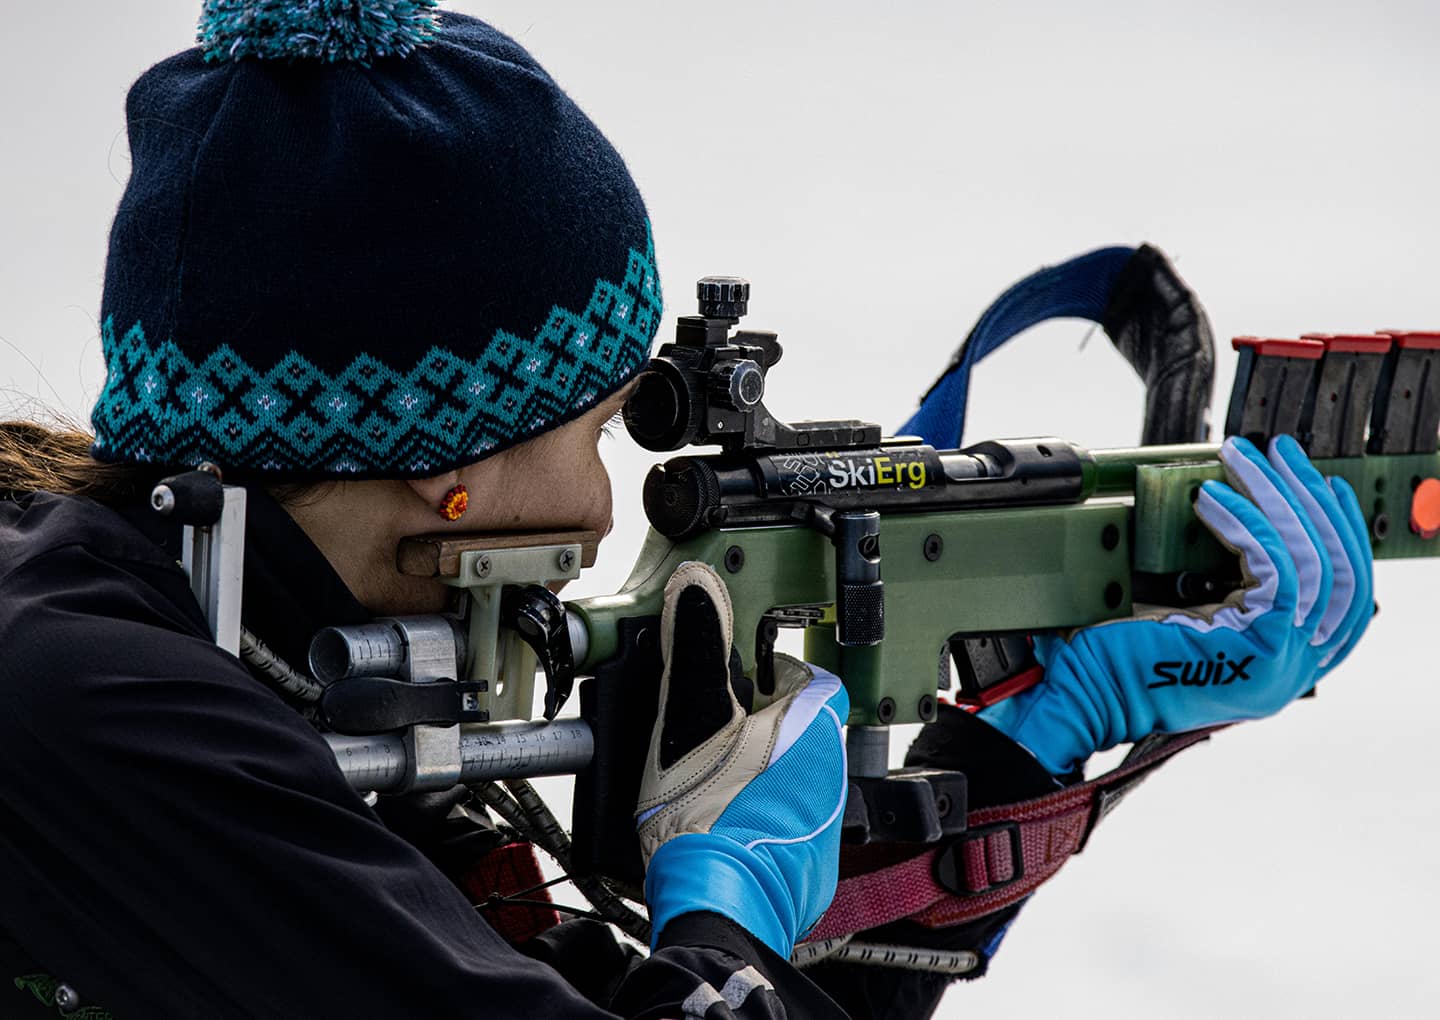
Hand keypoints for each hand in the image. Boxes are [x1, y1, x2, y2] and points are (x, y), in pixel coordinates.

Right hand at [637, 561, 849, 957]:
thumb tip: (696, 584)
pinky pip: (790, 820)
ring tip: (710, 782)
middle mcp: (833, 769)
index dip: (762, 673)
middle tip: (710, 735)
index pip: (802, 673)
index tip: (732, 682)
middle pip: (797, 724)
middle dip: (757, 723)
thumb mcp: (690, 715)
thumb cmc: (704, 814)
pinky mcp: (813, 861)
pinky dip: (763, 814)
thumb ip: (696, 645)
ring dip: (761, 769)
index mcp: (812, 724)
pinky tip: (724, 822)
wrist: (717, 905)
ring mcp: (827, 820)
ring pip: (795, 773)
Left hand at [981, 435, 1373, 774]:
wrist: (1082, 699)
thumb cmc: (1115, 660)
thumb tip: (1225, 504)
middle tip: (1283, 452)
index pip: (1344, 595)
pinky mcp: (1259, 646)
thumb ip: (1220, 577)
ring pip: (1311, 561)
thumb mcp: (1182, 612)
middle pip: (1339, 571)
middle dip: (1312, 501)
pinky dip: (1247, 524)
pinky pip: (1274, 568)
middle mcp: (1295, 669)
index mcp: (1284, 663)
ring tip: (1245, 458)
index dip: (1340, 534)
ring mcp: (1282, 662)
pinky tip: (1214, 498)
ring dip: (1277, 498)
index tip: (1321, 485)